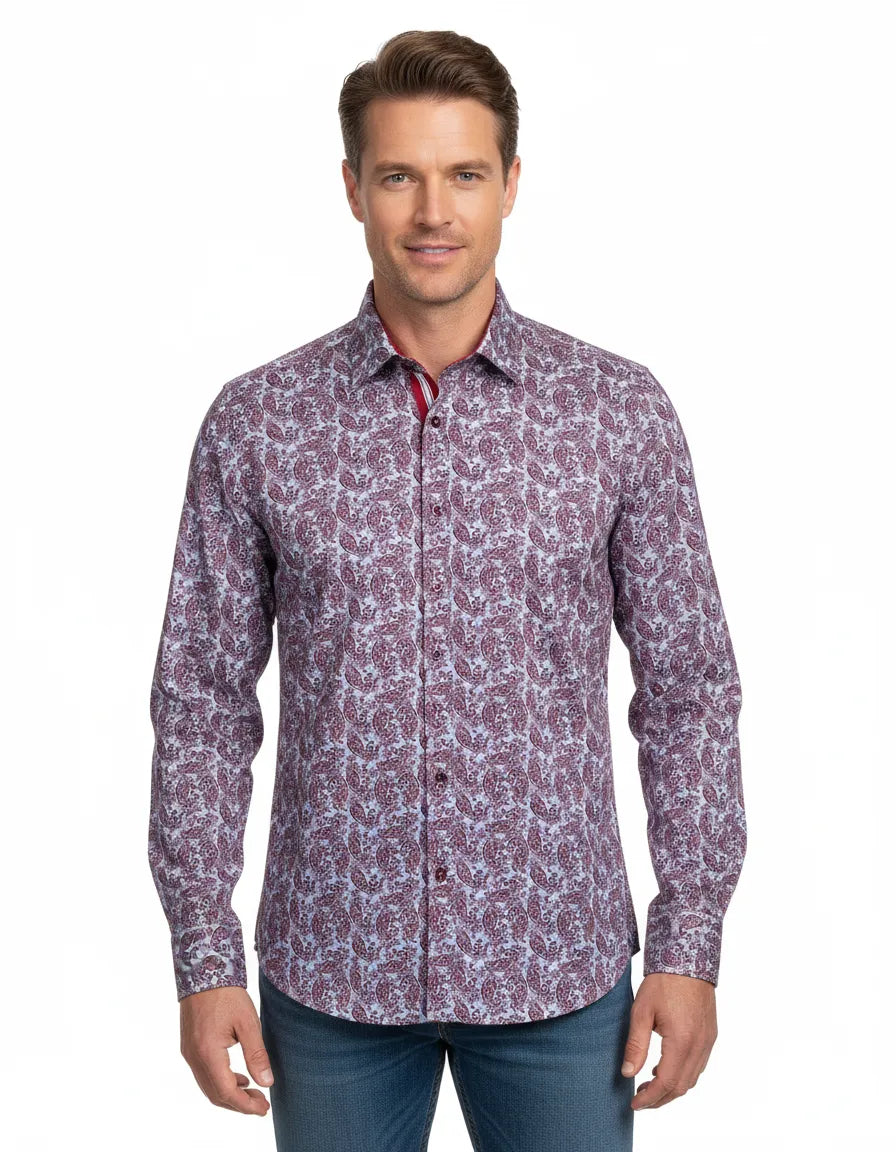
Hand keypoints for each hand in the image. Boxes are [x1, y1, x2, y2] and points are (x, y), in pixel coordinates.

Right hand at [179, 985, 274, 1115]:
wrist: (204, 970)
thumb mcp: (248, 1022)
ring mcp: (189, 1053)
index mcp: (207, 1052)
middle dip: (239, 1104)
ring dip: (229, 1095)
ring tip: (253, 1093)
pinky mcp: (189, 1046)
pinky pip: (203, 1074)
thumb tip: (266, 1083)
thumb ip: (256, 1054)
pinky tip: (238, 1078)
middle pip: (215, 1094)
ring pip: (208, 1086)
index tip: (264, 1108)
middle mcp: (194, 1057)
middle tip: (261, 1105)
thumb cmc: (227, 993)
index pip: (226, 1092)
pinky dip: (220, 1082)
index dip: (245, 1105)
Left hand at [621, 972, 717, 1109]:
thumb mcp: (642, 1011)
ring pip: (692, 1079)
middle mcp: (699, 1046)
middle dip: (660, 1098)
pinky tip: (666, 1068)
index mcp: (682, 1041)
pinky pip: (699, 1065)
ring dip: (672, 1088)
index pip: (666, 1083)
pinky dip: (683, 1075)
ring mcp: (708, 1041)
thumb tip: (627, 1073)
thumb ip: (636, 1045)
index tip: (634, 1104)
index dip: (649, 1098)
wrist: (688, 959)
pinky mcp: (710, 1035)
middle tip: (639, 1099)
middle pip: (681, 1087)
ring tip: (649, 1086)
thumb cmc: (663, 982)